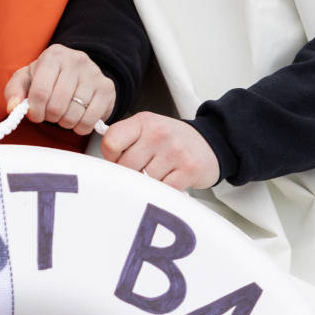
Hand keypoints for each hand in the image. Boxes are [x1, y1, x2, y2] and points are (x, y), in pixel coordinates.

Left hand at [4, 45, 115, 135]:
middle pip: (57, 105)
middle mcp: (76, 60)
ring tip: (63, 115)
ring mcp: (94, 74)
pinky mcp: (107, 88)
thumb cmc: (48, 77)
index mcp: (53, 55)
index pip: (40, 92)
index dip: (35, 111)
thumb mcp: (27, 78)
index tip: (35, 115)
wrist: (78, 72)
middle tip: (50, 114)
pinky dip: (81, 127)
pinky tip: (77, 120)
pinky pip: (91, 119)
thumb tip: (13, 107)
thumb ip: (14, 91)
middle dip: (50, 117)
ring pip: (74, 114)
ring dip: (65, 122)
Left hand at [100, 113, 220, 189]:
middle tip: (143, 170)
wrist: (209, 144)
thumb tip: (105, 170)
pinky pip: (163, 191)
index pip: (111, 143)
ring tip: (159, 175)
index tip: (120, 160)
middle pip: (126, 167)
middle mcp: (159, 134)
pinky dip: (162, 193)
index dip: (112, 158)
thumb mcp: (146, 130)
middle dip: (130, 174)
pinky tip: (168, 182)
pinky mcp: (189, 170)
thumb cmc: (171, 141)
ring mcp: (175, 152)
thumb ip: (123, 143)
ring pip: (143, 181)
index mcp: (143, 122)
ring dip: (148, 185)